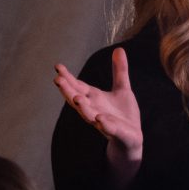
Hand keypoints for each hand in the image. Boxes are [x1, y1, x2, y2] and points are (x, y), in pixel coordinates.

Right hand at [54, 48, 142, 184]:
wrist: (131, 140)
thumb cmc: (122, 114)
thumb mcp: (122, 88)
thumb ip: (119, 70)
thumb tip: (119, 48)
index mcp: (95, 98)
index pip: (78, 86)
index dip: (68, 78)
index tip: (57, 67)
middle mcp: (95, 110)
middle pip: (78, 99)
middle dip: (68, 91)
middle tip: (57, 79)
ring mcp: (104, 122)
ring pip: (89, 115)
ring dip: (82, 107)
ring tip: (76, 97)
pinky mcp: (117, 133)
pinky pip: (109, 129)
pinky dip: (104, 123)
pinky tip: (99, 118)